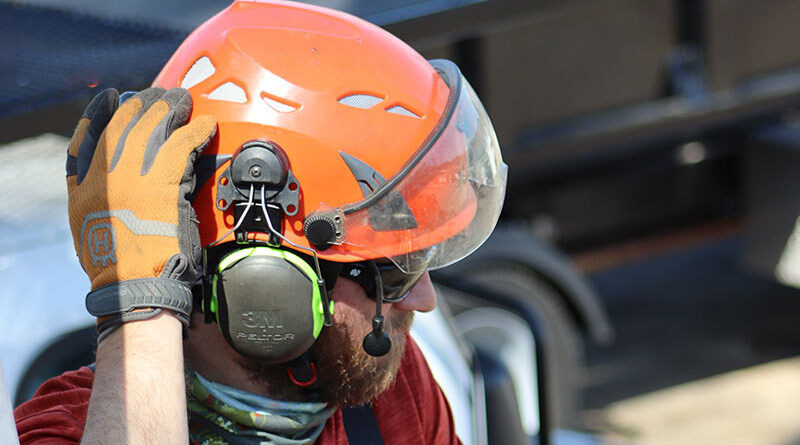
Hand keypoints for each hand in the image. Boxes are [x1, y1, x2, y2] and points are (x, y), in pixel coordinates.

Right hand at [66, 87, 215, 336]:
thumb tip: (108, 174)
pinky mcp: (163, 183)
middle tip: (159, 94)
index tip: (113, 97)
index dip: (99, 113)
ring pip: (153, 129)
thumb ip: (94, 194)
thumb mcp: (90, 227)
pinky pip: (183, 144)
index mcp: (84, 186)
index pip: (87, 137)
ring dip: (171, 110)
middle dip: (143, 105)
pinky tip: (206, 123)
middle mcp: (105, 176)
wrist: (135, 285)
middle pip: (124, 125)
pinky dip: (197, 130)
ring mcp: (134, 177)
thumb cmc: (119, 264)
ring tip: (183, 100)